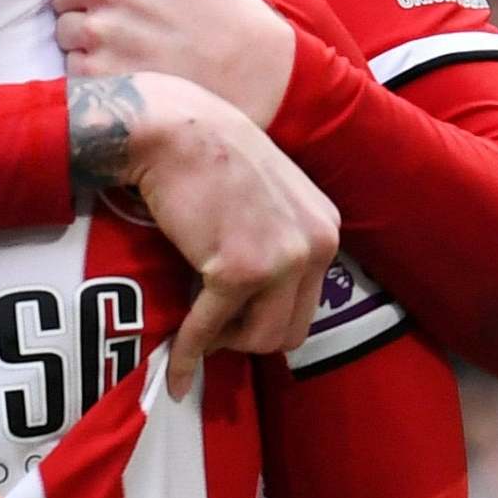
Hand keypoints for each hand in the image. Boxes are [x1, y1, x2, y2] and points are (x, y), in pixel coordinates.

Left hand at [53, 0, 295, 127]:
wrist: (256, 70)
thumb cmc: (230, 13)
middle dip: (81, 3)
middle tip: (112, 20)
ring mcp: (100, 31)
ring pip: (64, 29)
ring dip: (85, 40)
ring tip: (123, 50)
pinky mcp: (97, 73)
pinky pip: (73, 67)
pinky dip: (93, 72)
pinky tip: (126, 71)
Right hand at [67, 72, 338, 396]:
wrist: (172, 126)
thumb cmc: (206, 148)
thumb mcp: (269, 188)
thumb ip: (279, 230)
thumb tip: (266, 286)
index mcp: (326, 227)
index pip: (307, 301)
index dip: (266, 316)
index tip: (231, 319)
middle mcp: (315, 245)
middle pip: (289, 330)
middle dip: (247, 336)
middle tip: (210, 325)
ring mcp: (279, 259)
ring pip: (258, 339)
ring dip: (223, 341)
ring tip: (194, 326)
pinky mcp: (237, 270)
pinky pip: (210, 327)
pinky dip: (189, 352)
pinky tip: (175, 370)